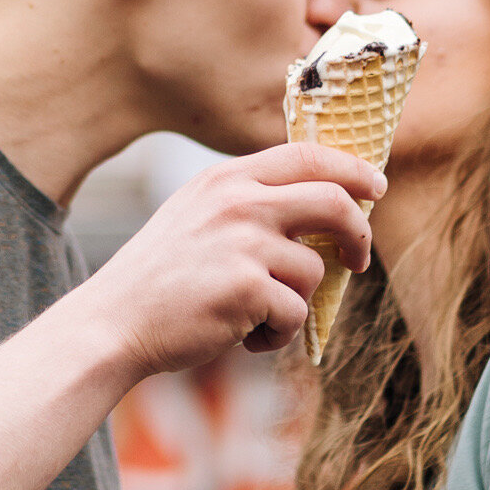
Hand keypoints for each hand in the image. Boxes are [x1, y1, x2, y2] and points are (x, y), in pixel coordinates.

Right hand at [81, 143, 382, 375]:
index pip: (308, 155)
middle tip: (359, 260)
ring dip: (294, 302)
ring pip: (315, 270)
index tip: (375, 186)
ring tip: (253, 315)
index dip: (351, 169)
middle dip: (359, 233)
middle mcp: (238, 202)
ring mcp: (244, 243)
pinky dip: (277, 334)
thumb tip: (323, 205)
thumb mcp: (197, 214)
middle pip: (334, 202)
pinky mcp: (248, 288)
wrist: (114, 322)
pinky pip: (295, 314)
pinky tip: (241, 335)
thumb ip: (248, 201)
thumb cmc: (160, 277)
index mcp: (226, 178)